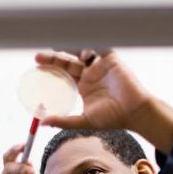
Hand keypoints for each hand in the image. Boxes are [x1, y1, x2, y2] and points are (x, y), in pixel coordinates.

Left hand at [34, 49, 172, 151]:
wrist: (135, 112)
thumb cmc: (114, 118)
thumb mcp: (85, 120)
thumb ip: (64, 121)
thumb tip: (42, 123)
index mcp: (83, 87)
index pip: (63, 74)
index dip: (51, 69)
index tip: (37, 67)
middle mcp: (90, 75)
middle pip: (68, 62)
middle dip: (53, 59)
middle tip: (38, 58)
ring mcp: (100, 67)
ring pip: (79, 54)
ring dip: (67, 51)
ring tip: (54, 51)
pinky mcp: (111, 61)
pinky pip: (98, 50)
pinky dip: (89, 50)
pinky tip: (83, 56)